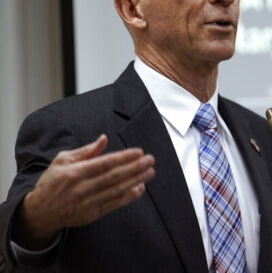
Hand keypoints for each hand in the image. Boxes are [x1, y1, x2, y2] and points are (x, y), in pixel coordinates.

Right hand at [12, 135, 154, 248]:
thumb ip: (85, 151)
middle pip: (114, 176)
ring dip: (136, 181)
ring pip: (116, 190)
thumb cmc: (52, 182)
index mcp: (74, 173)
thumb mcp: (62, 161)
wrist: (39, 212)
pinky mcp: (91, 214)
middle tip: (150, 160)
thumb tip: (104, 139)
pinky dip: (128, 196)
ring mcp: (87, 203)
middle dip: (135, 167)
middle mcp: (82, 188)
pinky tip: (140, 188)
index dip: (124, 158)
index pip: (105, 163)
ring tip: (150, 172)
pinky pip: (114, 204)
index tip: (139, 152)